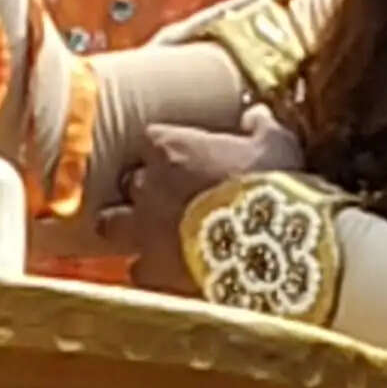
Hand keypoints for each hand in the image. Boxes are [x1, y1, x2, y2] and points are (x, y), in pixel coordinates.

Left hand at [102, 113, 301, 295]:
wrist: (264, 243)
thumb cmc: (269, 183)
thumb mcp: (275, 144)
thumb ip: (260, 127)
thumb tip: (255, 115)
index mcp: (170, 147)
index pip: (149, 140)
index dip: (164, 150)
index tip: (181, 157)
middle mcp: (146, 185)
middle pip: (127, 182)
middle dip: (141, 189)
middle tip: (165, 196)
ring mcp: (143, 228)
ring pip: (111, 225)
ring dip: (126, 227)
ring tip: (148, 234)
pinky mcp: (152, 268)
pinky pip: (137, 269)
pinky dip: (148, 270)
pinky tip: (166, 272)